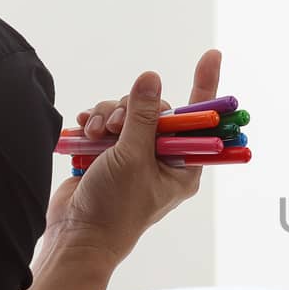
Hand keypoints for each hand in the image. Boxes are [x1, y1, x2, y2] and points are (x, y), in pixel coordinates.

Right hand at [44, 49, 222, 263]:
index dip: (206, 85)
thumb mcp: (132, 158)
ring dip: (108, 116)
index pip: (199, 119)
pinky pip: (107, 121)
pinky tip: (84, 129)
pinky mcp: (110, 152)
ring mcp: (135, 154)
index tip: (212, 54)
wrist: (76, 234)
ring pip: (127, 111)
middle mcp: (162, 158)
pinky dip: (94, 122)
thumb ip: (142, 116)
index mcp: (183, 165)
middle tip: (116, 127)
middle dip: (132, 109)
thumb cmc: (114, 208)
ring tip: (96, 135)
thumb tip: (151, 79)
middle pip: (156, 109)